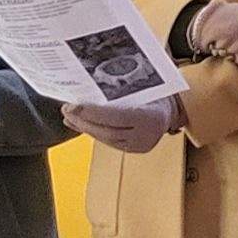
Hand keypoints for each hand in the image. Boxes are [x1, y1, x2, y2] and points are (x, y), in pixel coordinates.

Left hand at [65, 96, 182, 153]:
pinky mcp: (133, 149)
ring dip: (85, 127)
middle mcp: (146, 135)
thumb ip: (119, 91)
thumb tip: (90, 89)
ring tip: (70, 116)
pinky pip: (109, 142)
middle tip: (67, 109)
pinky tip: (80, 124)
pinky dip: (93, 132)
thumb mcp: (141, 87)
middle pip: (108, 131)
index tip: (73, 106)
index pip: (116, 117)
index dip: (92, 113)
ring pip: (106, 138)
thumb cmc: (156, 94)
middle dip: (83, 120)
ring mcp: (140, 145)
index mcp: (151, 117)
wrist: (171, 110)